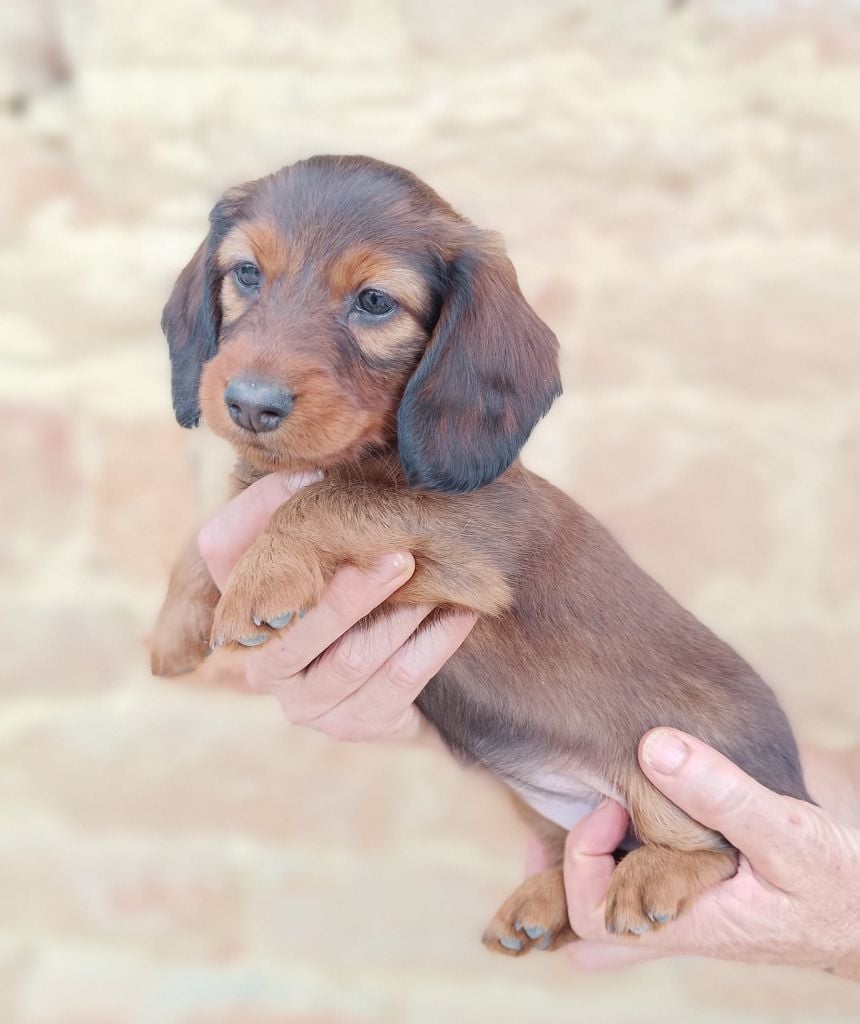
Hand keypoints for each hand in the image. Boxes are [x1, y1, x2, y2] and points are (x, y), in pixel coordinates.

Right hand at [198, 473, 476, 743]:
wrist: (392, 685)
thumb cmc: (350, 597)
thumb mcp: (320, 555)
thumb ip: (300, 516)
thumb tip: (313, 472)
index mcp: (239, 613)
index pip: (218, 552)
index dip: (255, 515)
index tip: (309, 482)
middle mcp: (261, 667)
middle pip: (294, 630)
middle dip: (351, 593)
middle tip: (400, 557)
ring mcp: (307, 705)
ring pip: (352, 659)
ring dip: (400, 617)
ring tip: (435, 582)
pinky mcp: (353, 725)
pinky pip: (399, 682)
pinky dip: (434, 643)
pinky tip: (460, 613)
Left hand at [560, 729, 859, 978]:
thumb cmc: (838, 883)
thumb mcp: (789, 833)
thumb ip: (724, 795)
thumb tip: (652, 746)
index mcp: (686, 920)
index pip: (594, 916)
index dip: (582, 856)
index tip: (610, 803)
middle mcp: (673, 923)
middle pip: (585, 922)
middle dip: (555, 876)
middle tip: (563, 816)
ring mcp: (681, 912)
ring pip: (604, 908)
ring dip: (576, 867)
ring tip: (567, 814)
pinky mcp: (693, 894)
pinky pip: (633, 887)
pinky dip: (610, 856)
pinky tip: (610, 810)